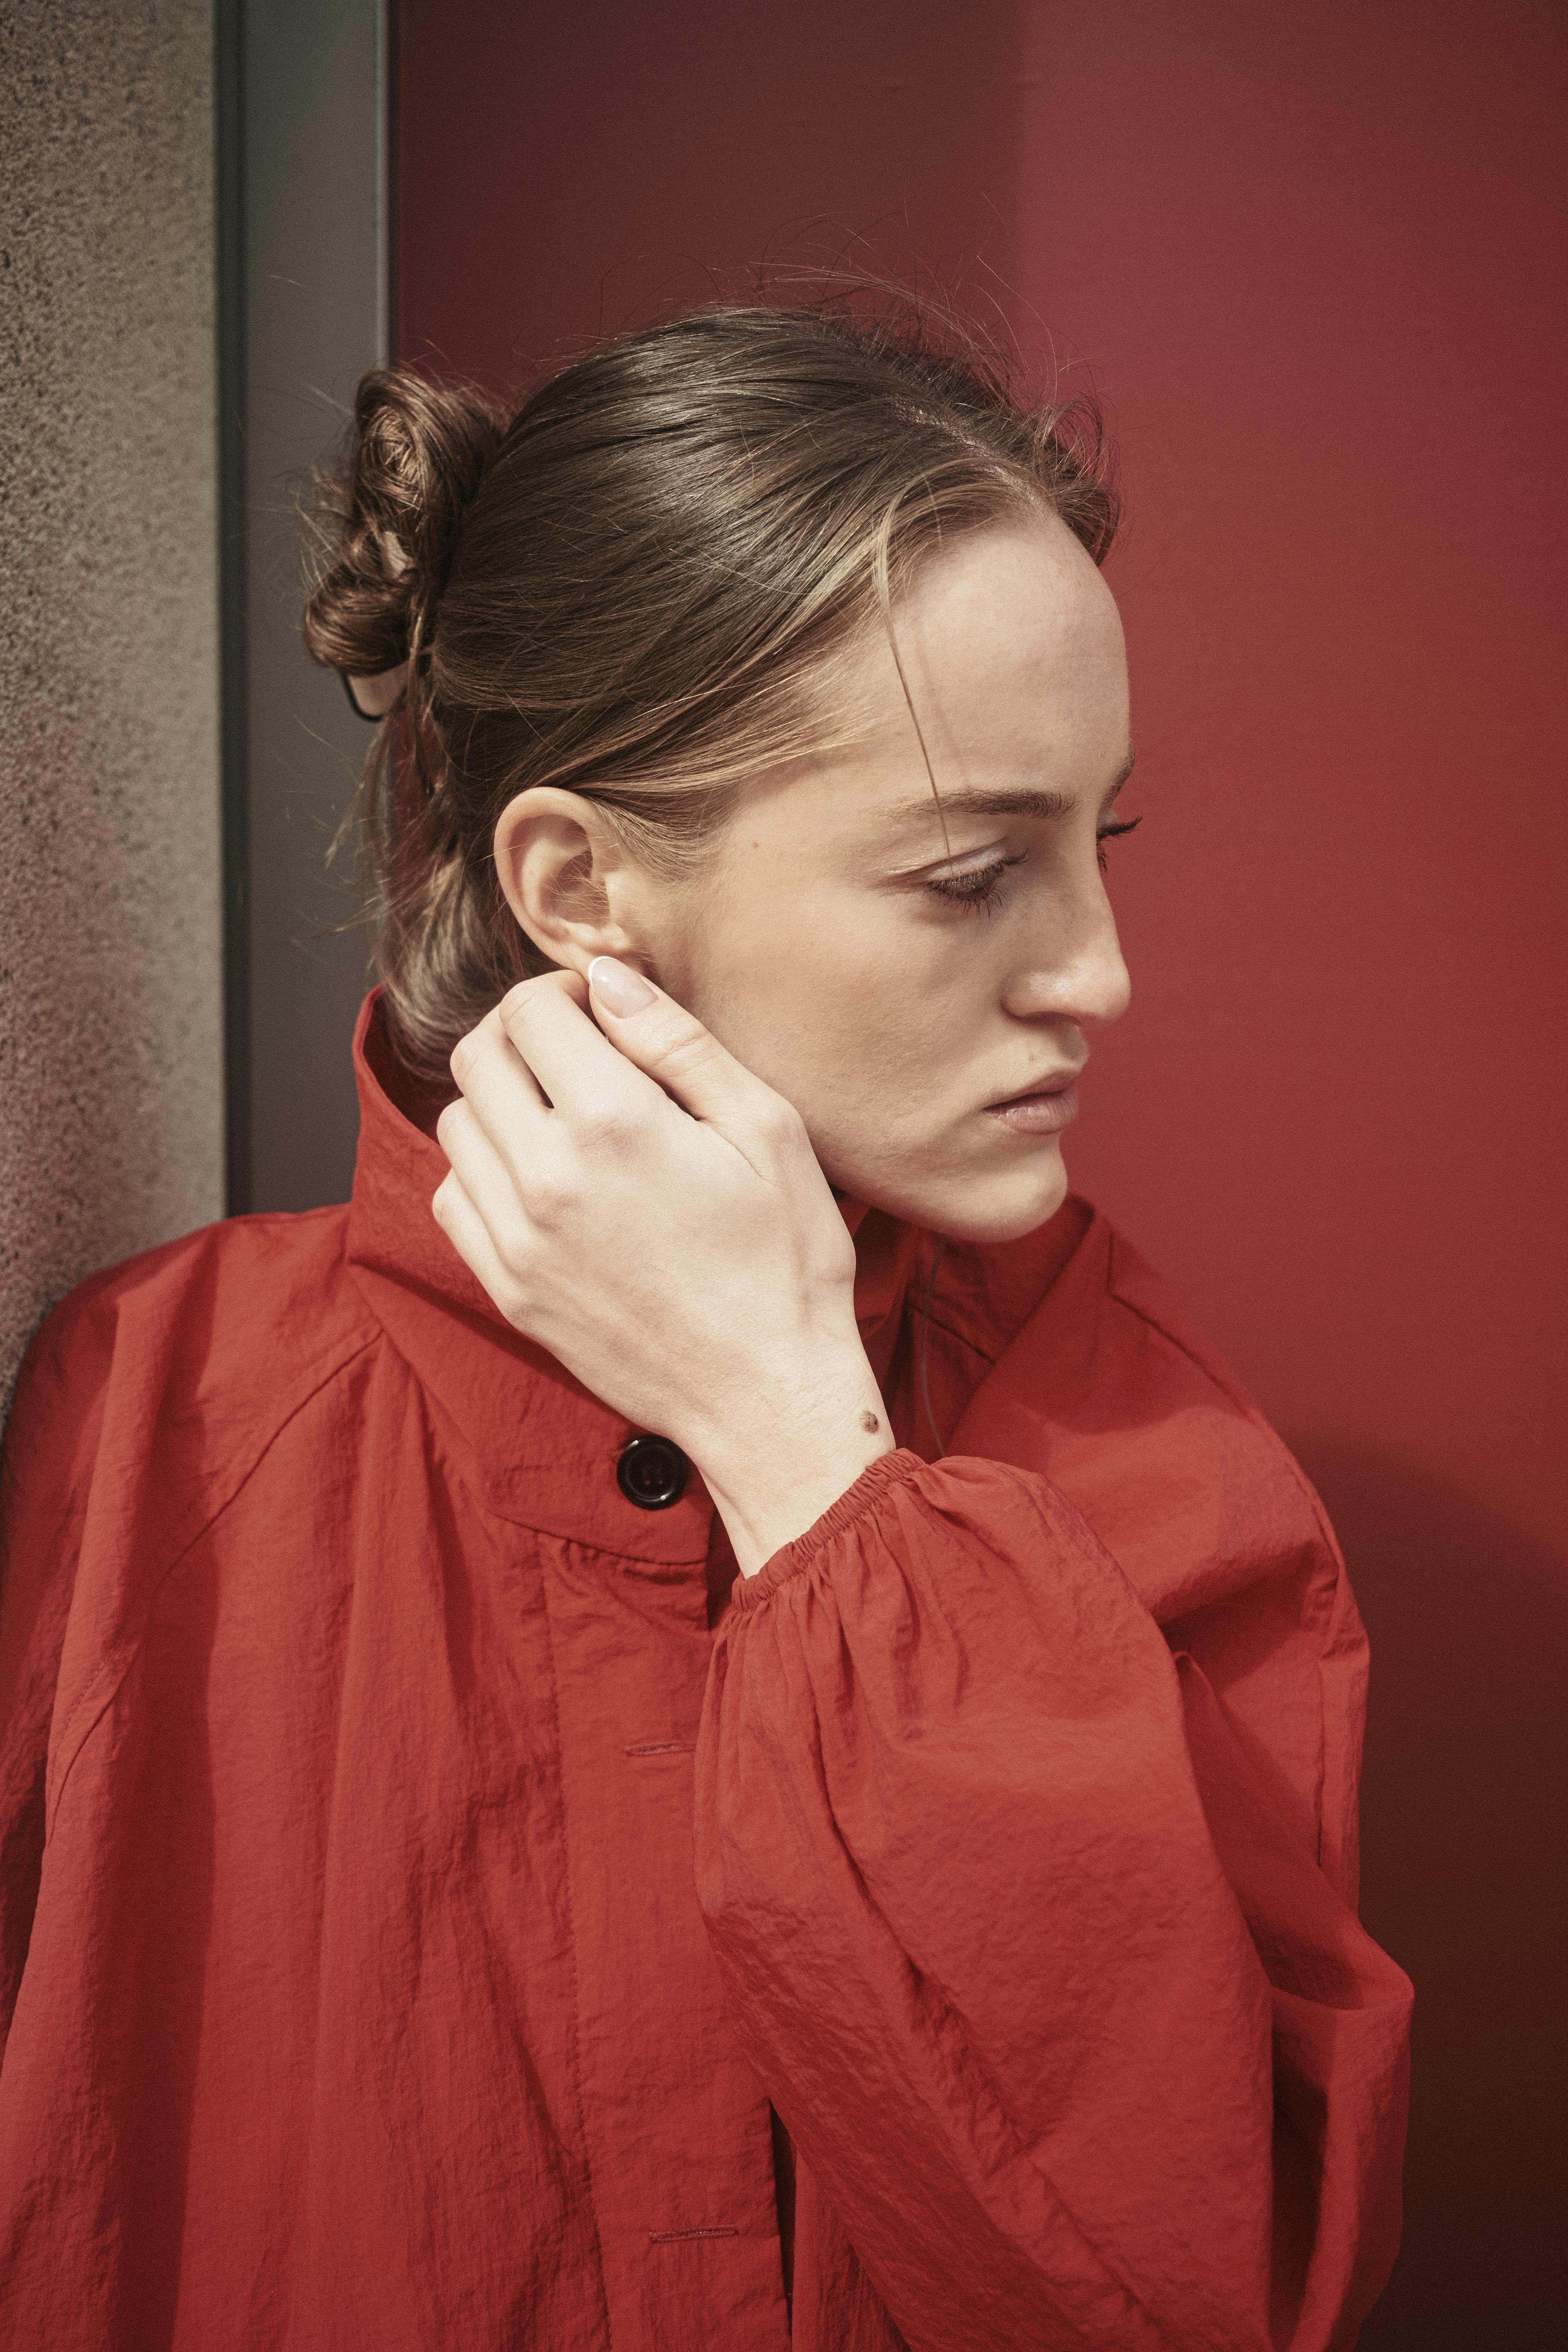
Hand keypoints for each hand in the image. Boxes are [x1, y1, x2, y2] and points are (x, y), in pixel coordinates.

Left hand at [432, 960, 893, 1573]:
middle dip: (520, 1033)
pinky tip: (542, 1180)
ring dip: (499, 1101)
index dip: (565, 991)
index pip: (530, 1011)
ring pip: (456, 1125)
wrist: (768, 1396)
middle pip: (477, 1058)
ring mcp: (517, 1240)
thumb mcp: (767, 1129)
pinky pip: (454, 1199)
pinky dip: (483, 1172)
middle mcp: (546, 1177)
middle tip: (575, 1049)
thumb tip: (608, 978)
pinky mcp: (509, 1290)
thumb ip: (678, 1042)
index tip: (602, 1010)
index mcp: (613, 1124)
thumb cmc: (786, 1263)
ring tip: (563, 1117)